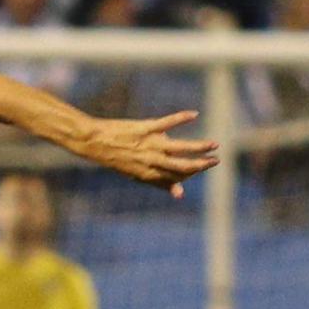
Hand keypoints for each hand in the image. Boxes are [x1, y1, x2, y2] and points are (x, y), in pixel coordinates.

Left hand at [76, 111, 219, 197]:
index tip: (204, 167)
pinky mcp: (144, 128)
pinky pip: (166, 123)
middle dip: (201, 165)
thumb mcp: (136, 174)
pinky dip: (181, 118)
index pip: (175, 177)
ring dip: (198, 146)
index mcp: (147, 173)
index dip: (191, 174)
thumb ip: (160, 182)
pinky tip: (194, 114)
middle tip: (216, 161)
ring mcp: (148, 144)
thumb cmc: (115, 158)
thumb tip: (180, 194)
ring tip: (213, 145)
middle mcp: (149, 160)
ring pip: (179, 147)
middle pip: (181, 166)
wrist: (93, 141)